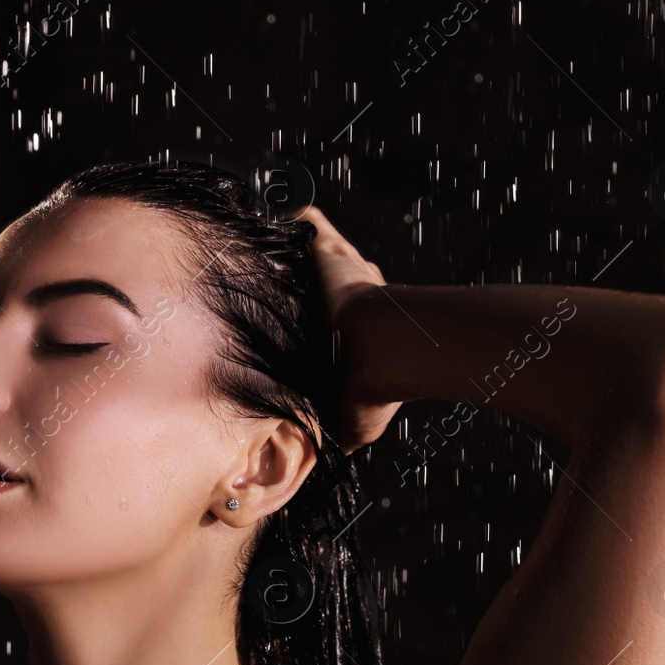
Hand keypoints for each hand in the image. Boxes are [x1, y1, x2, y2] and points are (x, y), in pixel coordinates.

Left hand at [292, 205, 402, 453]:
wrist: (388, 345)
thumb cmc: (377, 385)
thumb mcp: (356, 422)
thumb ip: (342, 432)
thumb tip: (332, 457)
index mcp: (363, 330)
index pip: (344, 318)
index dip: (332, 319)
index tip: (322, 322)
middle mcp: (358, 296)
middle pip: (334, 281)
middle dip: (319, 279)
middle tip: (294, 280)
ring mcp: (346, 274)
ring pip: (322, 253)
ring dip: (305, 248)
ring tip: (276, 242)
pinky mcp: (333, 255)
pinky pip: (312, 227)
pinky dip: (300, 216)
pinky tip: (281, 207)